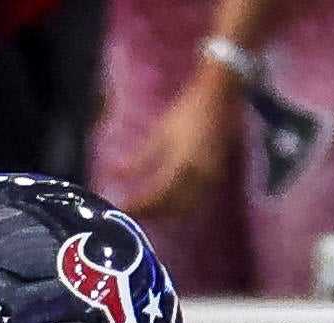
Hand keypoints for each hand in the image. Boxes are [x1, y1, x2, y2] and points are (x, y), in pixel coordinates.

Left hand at [108, 61, 246, 219]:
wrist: (219, 98)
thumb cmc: (187, 111)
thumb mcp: (160, 134)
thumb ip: (139, 159)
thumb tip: (114, 175)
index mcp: (182, 166)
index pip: (156, 196)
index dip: (137, 205)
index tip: (119, 208)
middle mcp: (198, 179)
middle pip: (171, 208)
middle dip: (150, 213)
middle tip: (131, 211)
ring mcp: (210, 180)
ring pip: (186, 209)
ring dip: (166, 213)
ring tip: (147, 210)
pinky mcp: (217, 179)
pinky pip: (197, 202)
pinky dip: (181, 207)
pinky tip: (168, 204)